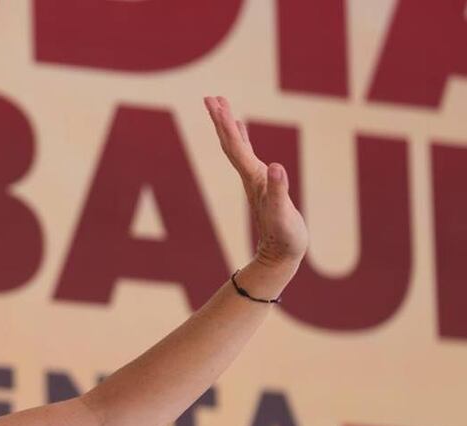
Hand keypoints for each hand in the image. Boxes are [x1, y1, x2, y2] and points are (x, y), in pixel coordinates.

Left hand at [204, 96, 308, 270]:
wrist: (280, 256)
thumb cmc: (285, 237)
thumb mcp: (284, 214)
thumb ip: (279, 191)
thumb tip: (275, 166)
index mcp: (254, 179)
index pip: (236, 147)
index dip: (226, 125)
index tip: (217, 104)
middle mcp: (249, 177)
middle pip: (230, 144)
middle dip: (221, 120)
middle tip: (211, 97)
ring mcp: (254, 180)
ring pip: (237, 147)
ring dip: (229, 126)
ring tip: (222, 105)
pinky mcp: (262, 185)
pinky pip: (249, 154)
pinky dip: (243, 138)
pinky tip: (241, 128)